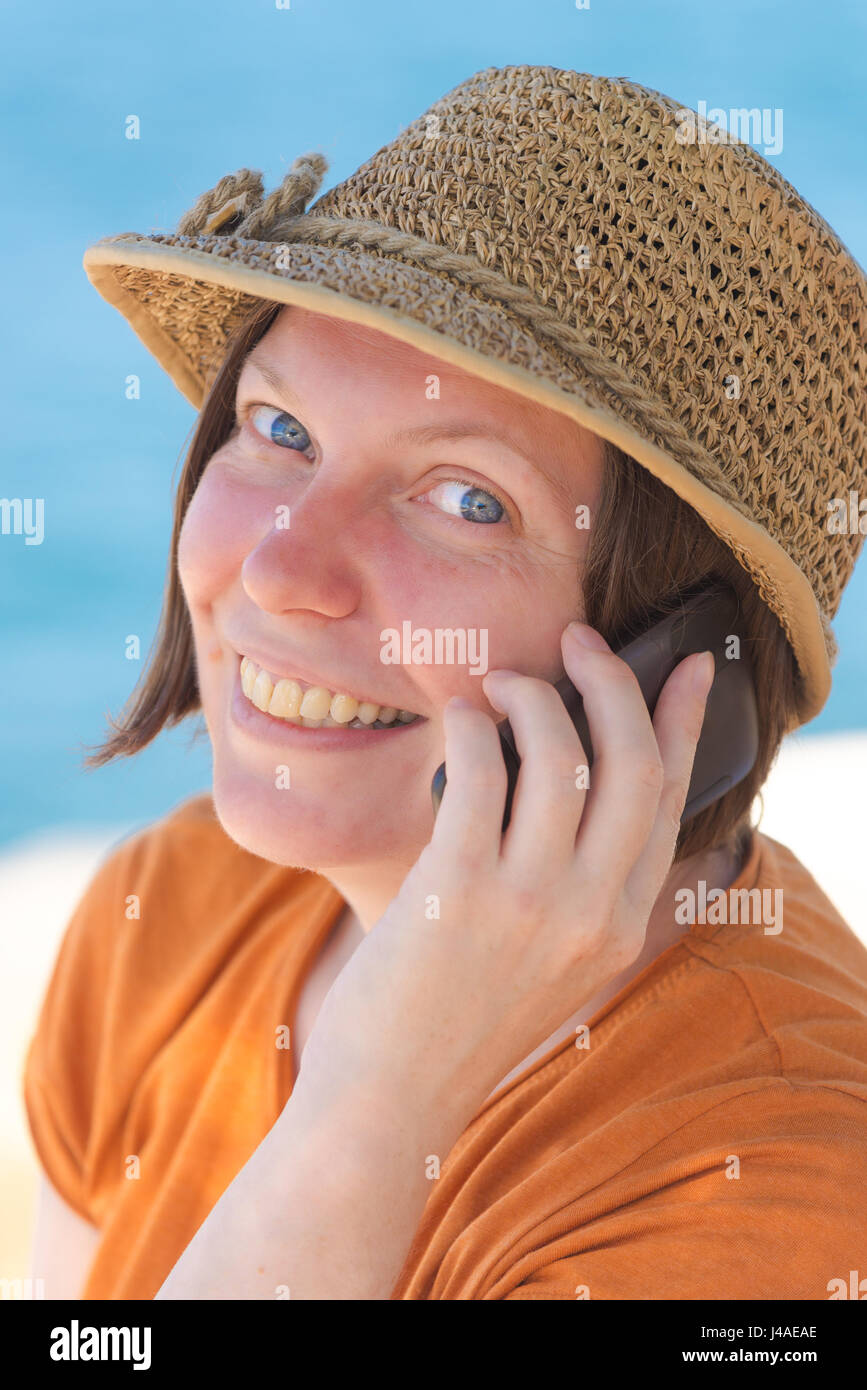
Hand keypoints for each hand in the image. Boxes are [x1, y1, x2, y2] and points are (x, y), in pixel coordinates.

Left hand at [295, 623, 714, 1129]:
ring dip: (533, 695)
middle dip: (613, 681)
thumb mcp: (548, 961)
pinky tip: (463, 720)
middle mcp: (590, 912)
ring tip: (502, 684)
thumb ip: (577, 887)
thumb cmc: (457, 1018)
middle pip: (631, 763)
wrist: (390, 1099)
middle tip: (580, 642)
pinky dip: (477, 726)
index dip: (681, 722)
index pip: (669, 801)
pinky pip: (483, 770)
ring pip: (561, 754)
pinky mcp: (459, 888)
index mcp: (620, 926)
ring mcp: (529, 901)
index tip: (688, 665)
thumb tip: (569, 771)